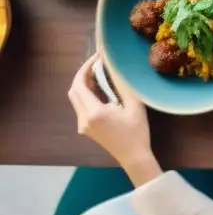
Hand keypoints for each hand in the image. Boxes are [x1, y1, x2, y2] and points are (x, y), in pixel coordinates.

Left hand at [68, 53, 160, 186]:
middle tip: (97, 63)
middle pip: (74, 91)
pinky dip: (87, 94)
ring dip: (84, 84)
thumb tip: (116, 67)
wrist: (133, 156)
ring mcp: (83, 125)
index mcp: (94, 112)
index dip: (85, 68)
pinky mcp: (86, 128)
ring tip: (100, 74)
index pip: (80, 84)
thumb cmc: (136, 131)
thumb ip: (123, 86)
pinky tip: (101, 90)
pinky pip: (82, 107)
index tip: (97, 57)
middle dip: (82, 74)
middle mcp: (83, 119)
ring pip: (76, 99)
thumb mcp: (135, 105)